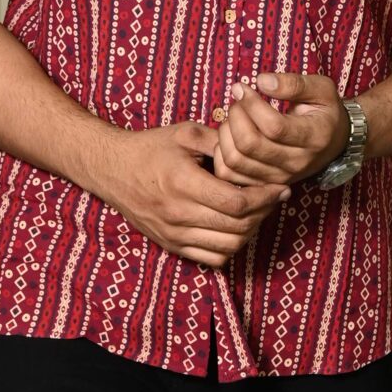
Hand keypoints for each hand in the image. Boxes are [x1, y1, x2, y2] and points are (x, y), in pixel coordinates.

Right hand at [93, 122, 285, 265]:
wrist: (112, 169)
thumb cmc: (151, 148)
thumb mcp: (185, 133)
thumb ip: (221, 142)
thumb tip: (254, 152)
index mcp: (183, 182)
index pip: (236, 203)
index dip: (265, 197)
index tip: (280, 187)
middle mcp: (178, 213)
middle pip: (237, 227)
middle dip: (264, 213)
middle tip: (275, 198)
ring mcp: (173, 234)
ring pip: (228, 246)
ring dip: (251, 231)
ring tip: (258, 212)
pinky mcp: (171, 245)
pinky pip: (212, 258)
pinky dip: (231, 247)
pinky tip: (237, 227)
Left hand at [213, 73, 349, 189]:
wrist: (333, 142)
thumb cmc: (325, 111)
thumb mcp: (321, 89)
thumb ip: (294, 83)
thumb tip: (261, 81)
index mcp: (314, 137)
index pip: (273, 126)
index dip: (251, 104)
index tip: (243, 88)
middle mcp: (296, 162)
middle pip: (249, 144)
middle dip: (236, 116)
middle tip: (238, 101)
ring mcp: (279, 177)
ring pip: (235, 160)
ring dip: (226, 133)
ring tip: (235, 117)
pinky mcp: (264, 183)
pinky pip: (229, 174)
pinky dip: (221, 154)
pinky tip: (230, 135)